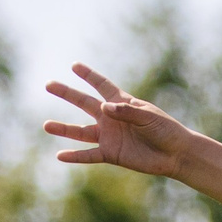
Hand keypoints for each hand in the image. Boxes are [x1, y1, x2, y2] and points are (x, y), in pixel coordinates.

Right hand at [45, 64, 199, 177]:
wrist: (175, 154)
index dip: (89, 75)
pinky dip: (76, 156)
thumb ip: (126, 112)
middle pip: (84, 103)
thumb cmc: (165, 130)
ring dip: (64, 129)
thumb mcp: (147, 117)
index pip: (102, 85)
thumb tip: (104, 108)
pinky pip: (89, 155)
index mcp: (122, 103)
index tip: (74, 65)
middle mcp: (111, 118)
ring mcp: (109, 136)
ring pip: (81, 131)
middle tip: (49, 84)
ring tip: (46, 125)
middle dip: (67, 93)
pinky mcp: (111, 154)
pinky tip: (60, 155)